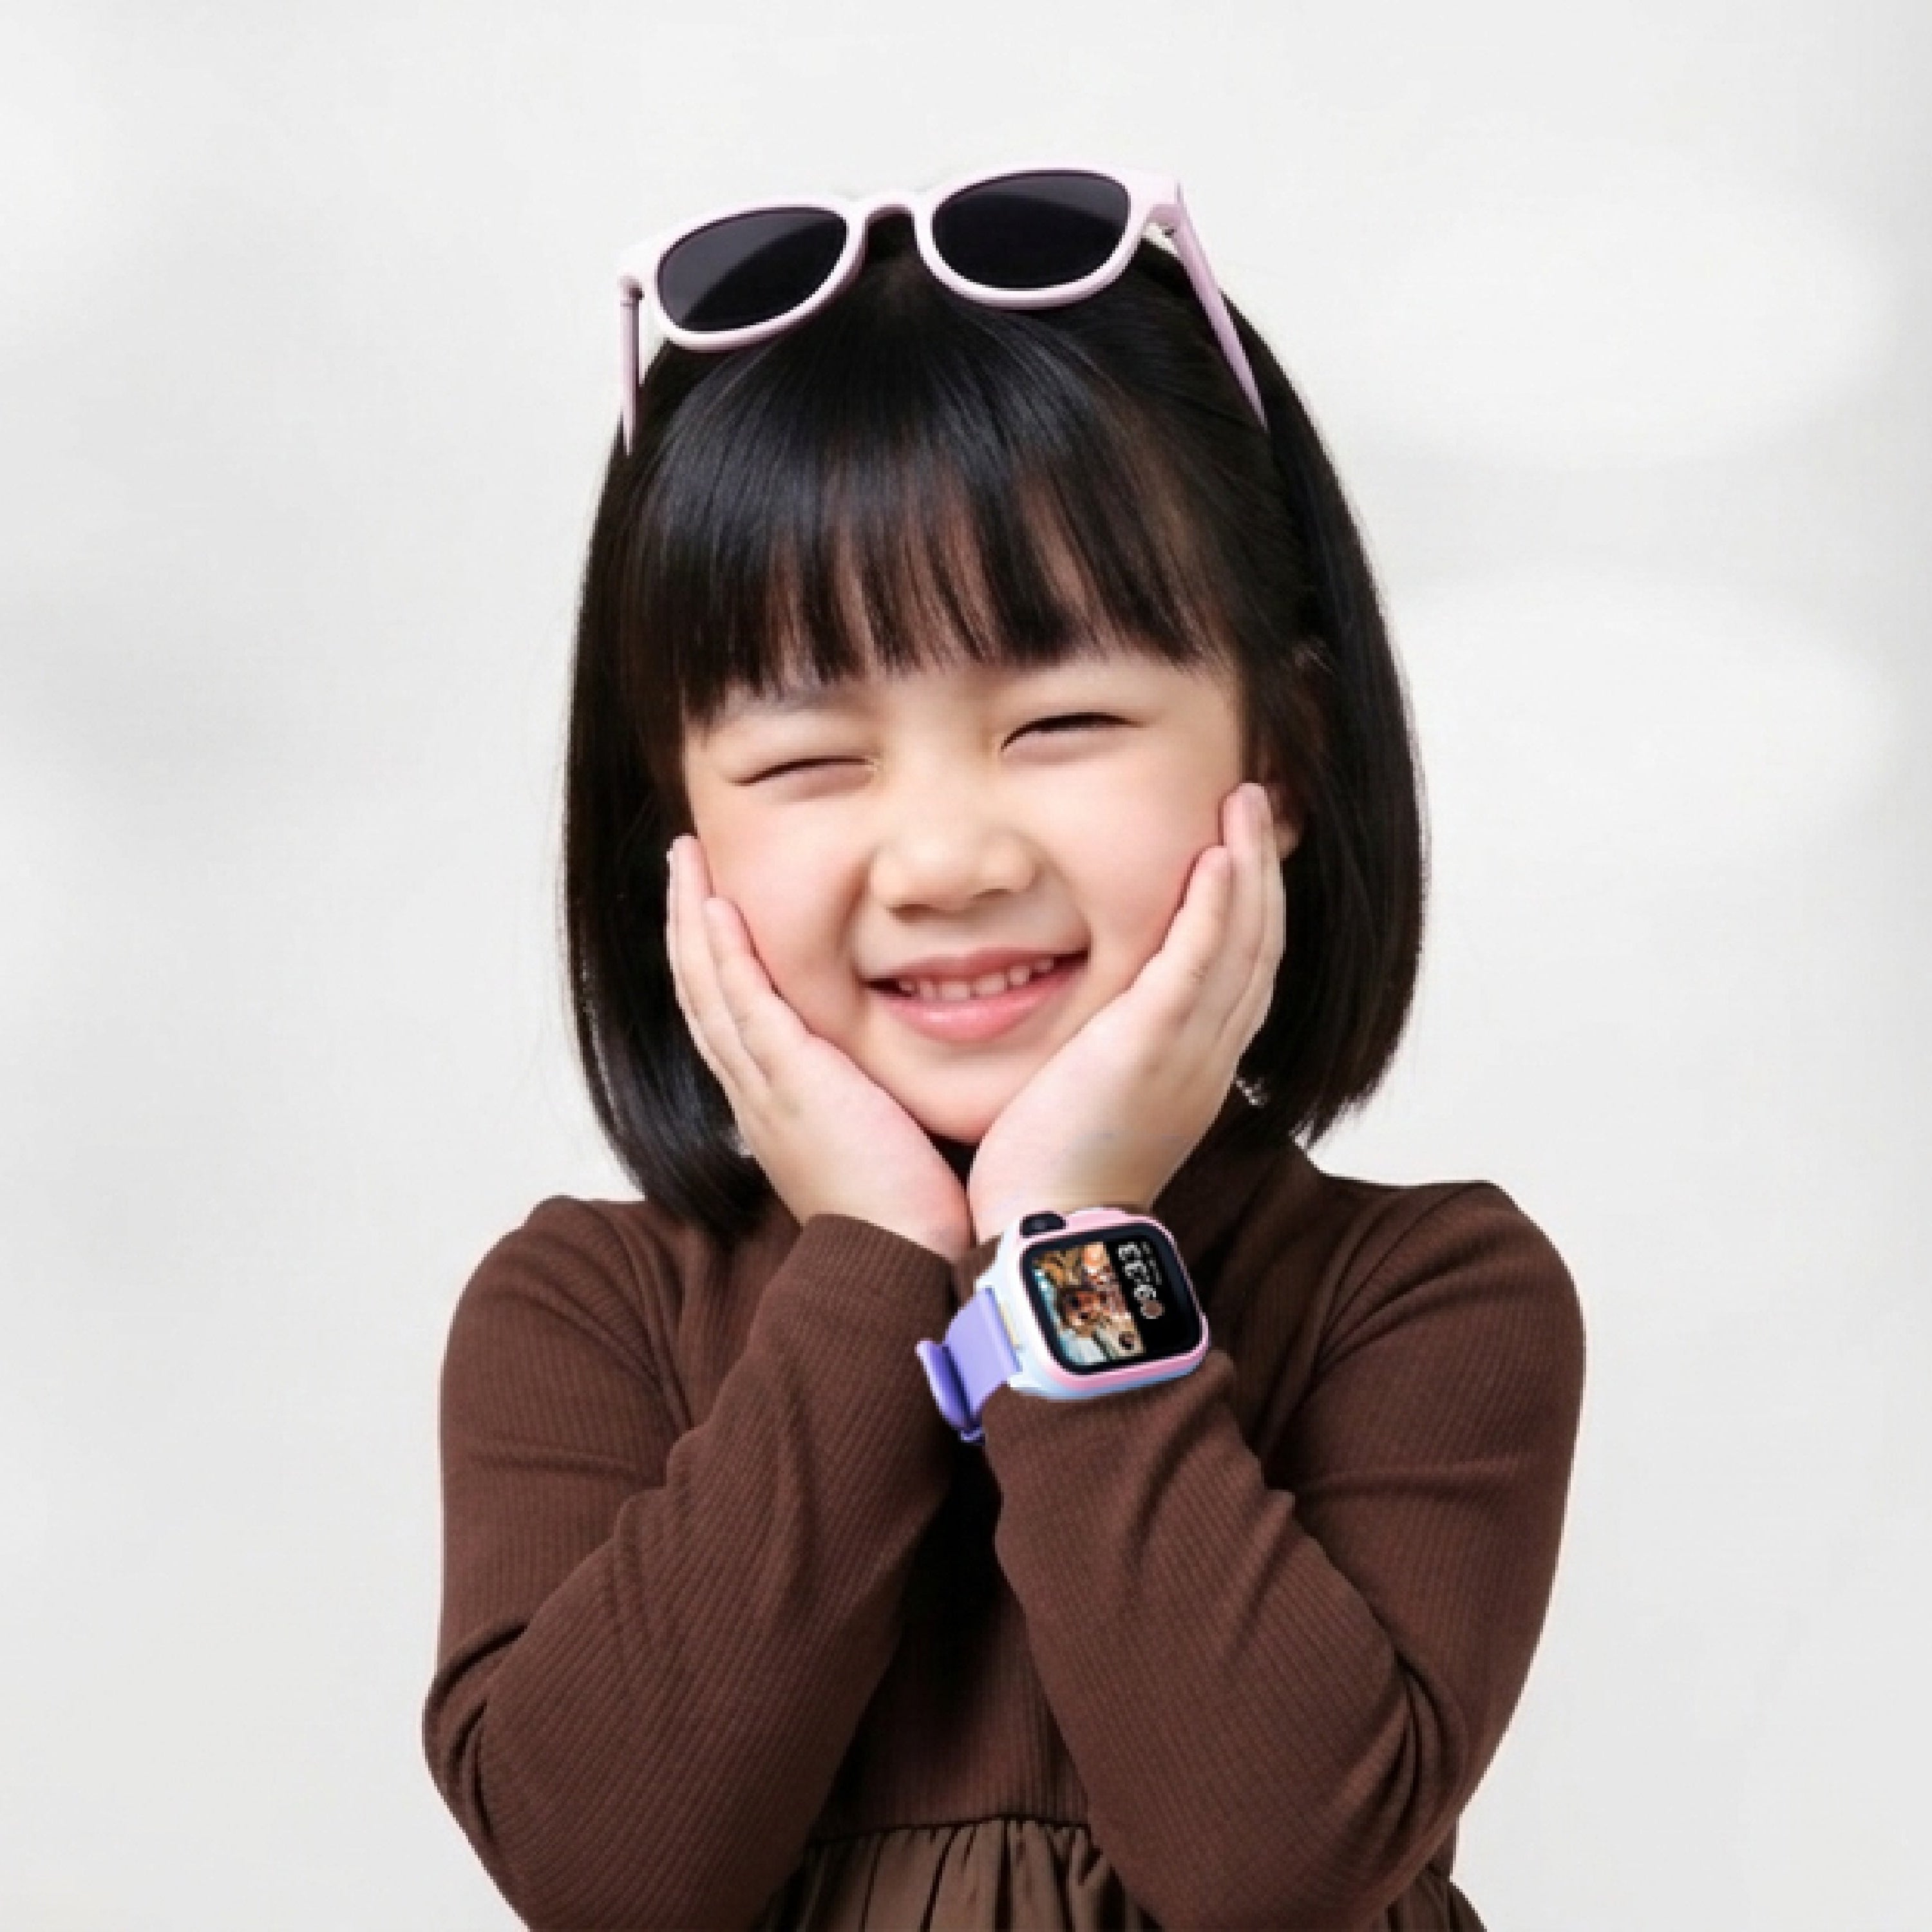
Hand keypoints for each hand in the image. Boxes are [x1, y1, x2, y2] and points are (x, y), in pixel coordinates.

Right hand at [665, 834, 975, 1263]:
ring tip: (685, 856)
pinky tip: (713, 903)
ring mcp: (766, 1087)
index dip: (712, 959)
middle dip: (685, 923)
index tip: (711, 906)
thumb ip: (872, 1102)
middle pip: (701, 993)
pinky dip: (724, 951)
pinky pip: (742, 1002)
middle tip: (682, 861)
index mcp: (773, 1107)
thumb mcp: (878, 1143)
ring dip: (691, 917)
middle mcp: (755, 1094)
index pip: (727, 1018)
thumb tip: (891, 1076)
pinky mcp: (792, 1081)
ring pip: (708, 987)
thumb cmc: (909, 1215)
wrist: (907, 1262)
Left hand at [966, 781, 1286, 1241]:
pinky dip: (1216, 907)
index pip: (1240, 974)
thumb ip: (1109, 1054)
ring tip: (1246, 802)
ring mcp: (1188, 1051)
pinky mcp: (1152, 1047)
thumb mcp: (1097, 1102)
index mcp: (1195, 1068)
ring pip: (1243, 944)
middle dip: (1263, 872)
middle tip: (1256, 805)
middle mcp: (1207, 1056)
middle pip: (1259, 948)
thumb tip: (1094, 1026)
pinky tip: (1219, 856)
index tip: (1243, 854)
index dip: (1251, 911)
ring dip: (1249, 867)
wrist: (1048, 1235)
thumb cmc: (1055, 1177)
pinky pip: (1199, 963)